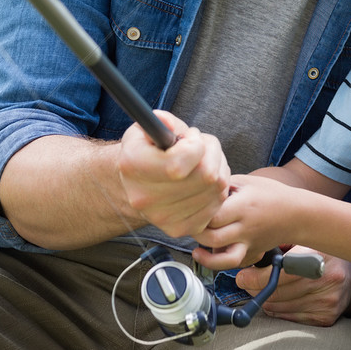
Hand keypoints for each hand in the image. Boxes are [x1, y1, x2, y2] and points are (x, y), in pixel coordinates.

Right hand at [116, 110, 229, 237]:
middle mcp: (144, 198)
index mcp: (133, 166)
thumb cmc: (148, 149)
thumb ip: (162, 121)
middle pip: (205, 175)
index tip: (190, 138)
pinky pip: (217, 203)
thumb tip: (166, 122)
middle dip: (211, 153)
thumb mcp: (148, 128)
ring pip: (217, 188)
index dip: (195, 145)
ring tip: (201, 161)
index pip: (178, 164)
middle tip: (200, 147)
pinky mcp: (180, 228)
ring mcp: (163, 218)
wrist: (137, 183)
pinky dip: (217, 188)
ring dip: (217, 168)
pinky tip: (203, 180)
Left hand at [191, 173, 294, 268]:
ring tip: (196, 250)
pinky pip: (234, 263)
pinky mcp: (252, 253)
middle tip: (190, 227)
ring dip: (206, 258)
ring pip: (224, 259)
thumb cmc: (271, 194)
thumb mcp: (246, 181)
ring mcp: (249, 244)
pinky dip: (221, 263)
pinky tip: (212, 254)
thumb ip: (223, 186)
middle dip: (196, 234)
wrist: (296, 214)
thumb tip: (200, 190)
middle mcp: (245, 228)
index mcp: (242, 206)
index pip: (212, 215)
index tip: (191, 208)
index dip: (197, 213)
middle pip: (213, 238)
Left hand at [236, 248, 350, 326]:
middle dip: (255, 289)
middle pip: (277, 292)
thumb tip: (251, 256)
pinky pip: (291, 318)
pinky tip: (277, 301)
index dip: (256, 277)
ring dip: (265, 300)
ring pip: (280, 307)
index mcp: (319, 255)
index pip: (280, 272)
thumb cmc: (322, 254)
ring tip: (261, 291)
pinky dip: (279, 310)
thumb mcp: (306, 241)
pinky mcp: (326, 317)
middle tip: (246, 283)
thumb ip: (281, 246)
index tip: (242, 277)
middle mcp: (326, 280)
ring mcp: (327, 301)